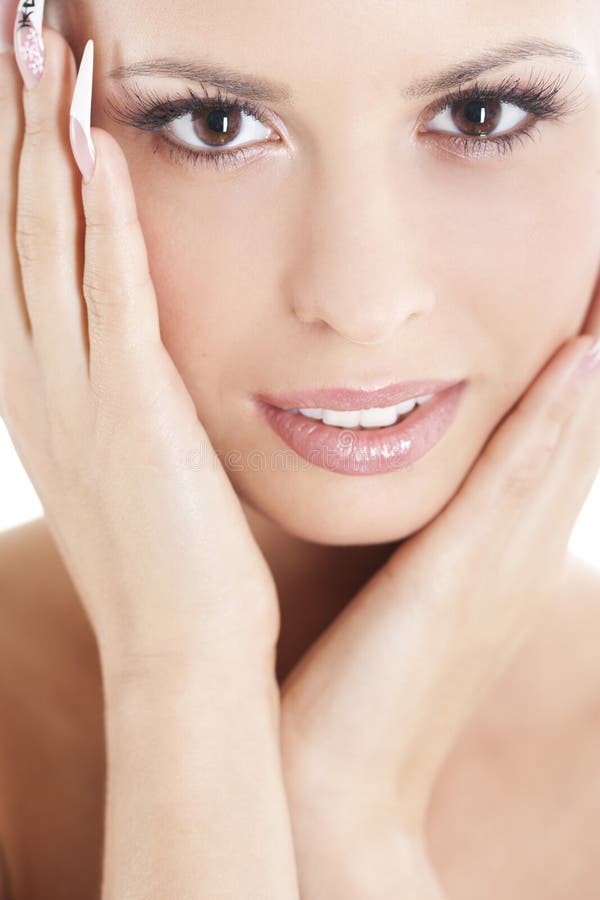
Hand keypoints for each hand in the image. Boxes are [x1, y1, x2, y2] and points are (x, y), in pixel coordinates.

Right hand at [0, 23, 278, 671]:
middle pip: (16, 229)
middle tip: (11, 32)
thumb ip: (130, 400)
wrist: (181, 653)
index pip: (20, 257)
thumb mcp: (135, 466)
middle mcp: (44, 386)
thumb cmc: (173, 564)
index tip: (23, 95)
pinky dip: (99, 220)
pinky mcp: (134, 416)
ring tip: (39, 50)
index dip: (14, 168)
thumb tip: (143, 354)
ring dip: (41, 144)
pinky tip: (93, 148)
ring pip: (48, 246)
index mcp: (48, 396)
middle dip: (10, 127)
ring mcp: (81, 399)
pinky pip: (111, 297)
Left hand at [279, 283, 599, 894]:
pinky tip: (580, 357)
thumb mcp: (389, 595)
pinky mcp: (465, 580)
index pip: (547, 450)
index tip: (578, 309)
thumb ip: (407, 541)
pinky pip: (524, 481)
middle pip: (574, 438)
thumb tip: (381, 473)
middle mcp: (515, 558)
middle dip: (597, 354)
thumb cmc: (348, 687)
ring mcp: (501, 569)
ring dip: (595, 369)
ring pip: (565, 447)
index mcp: (496, 560)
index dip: (571, 380)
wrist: (330, 781)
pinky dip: (558, 420)